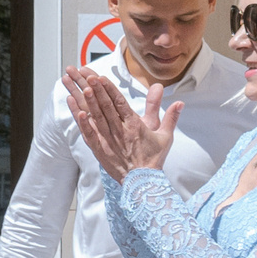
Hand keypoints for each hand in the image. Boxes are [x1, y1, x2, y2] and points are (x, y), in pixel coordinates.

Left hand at [63, 66, 178, 179]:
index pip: (120, 102)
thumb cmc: (153, 159)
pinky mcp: (99, 149)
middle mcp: (120, 130)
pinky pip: (89, 134)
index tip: (101, 77)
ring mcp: (108, 140)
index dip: (109, 89)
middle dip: (95, 88)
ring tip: (80, 87)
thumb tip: (180, 102)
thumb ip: (170, 116)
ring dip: (88, 101)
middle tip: (85, 75)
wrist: (142, 182)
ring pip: (96, 117)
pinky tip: (76, 111)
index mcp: (134, 125)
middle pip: (105, 105)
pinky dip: (82, 123)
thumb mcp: (165, 136)